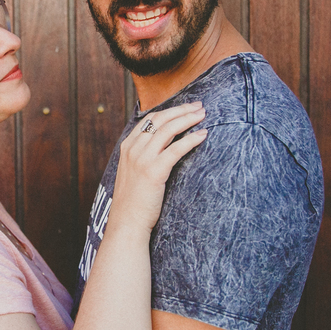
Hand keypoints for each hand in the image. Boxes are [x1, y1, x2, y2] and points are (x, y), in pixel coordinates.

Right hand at [110, 101, 206, 232]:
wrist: (126, 223)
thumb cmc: (133, 202)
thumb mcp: (133, 173)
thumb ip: (143, 157)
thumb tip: (164, 149)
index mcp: (127, 147)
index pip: (150, 119)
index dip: (170, 110)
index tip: (186, 107)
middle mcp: (133, 149)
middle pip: (160, 119)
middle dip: (181, 110)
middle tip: (199, 106)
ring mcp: (141, 159)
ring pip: (168, 130)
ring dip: (188, 119)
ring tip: (203, 115)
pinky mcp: (153, 171)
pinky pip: (176, 149)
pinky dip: (191, 139)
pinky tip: (203, 135)